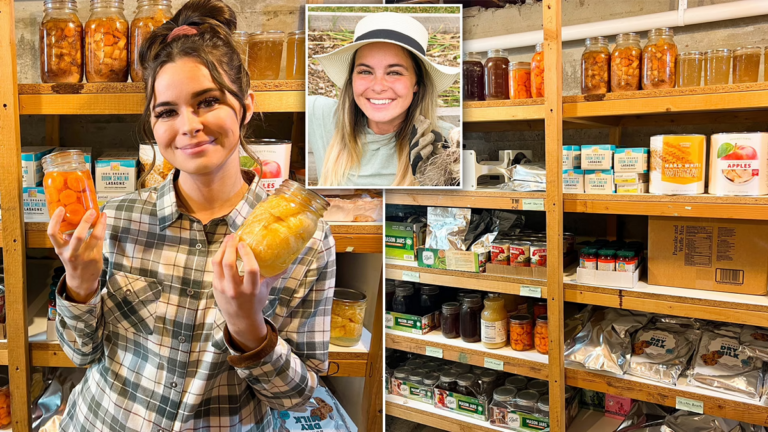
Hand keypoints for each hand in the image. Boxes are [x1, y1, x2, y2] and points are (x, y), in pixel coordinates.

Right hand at [47, 208, 106, 302]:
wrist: (81, 280)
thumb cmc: (73, 261)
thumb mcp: (65, 250)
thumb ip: (67, 237)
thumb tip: (74, 218)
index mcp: (60, 248)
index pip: (52, 233)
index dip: (55, 220)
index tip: (61, 209)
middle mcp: (71, 253)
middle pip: (78, 236)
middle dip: (85, 222)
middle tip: (91, 211)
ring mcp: (84, 256)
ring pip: (94, 237)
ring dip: (99, 224)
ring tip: (101, 214)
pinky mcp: (95, 257)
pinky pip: (100, 240)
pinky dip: (102, 230)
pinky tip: (103, 222)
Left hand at [211, 235, 283, 351]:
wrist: (240, 319)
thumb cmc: (255, 302)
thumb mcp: (265, 290)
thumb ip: (274, 275)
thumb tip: (287, 264)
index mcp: (251, 290)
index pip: (250, 269)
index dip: (247, 254)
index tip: (244, 243)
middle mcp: (235, 289)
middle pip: (229, 264)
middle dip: (230, 247)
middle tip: (234, 237)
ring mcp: (222, 288)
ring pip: (218, 264)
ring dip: (222, 249)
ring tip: (228, 240)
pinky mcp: (215, 286)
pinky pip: (214, 267)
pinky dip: (219, 256)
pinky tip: (224, 249)